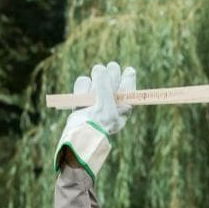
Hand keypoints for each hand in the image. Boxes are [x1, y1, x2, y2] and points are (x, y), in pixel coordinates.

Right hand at [55, 61, 137, 177]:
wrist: (79, 139)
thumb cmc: (98, 125)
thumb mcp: (106, 106)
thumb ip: (105, 85)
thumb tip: (100, 68)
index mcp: (124, 104)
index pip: (129, 83)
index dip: (128, 76)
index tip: (129, 71)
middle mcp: (112, 99)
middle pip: (113, 74)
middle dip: (109, 76)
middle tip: (105, 84)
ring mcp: (96, 97)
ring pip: (96, 76)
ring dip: (92, 86)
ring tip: (91, 101)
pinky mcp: (82, 97)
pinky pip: (82, 81)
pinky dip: (80, 90)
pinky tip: (80, 103)